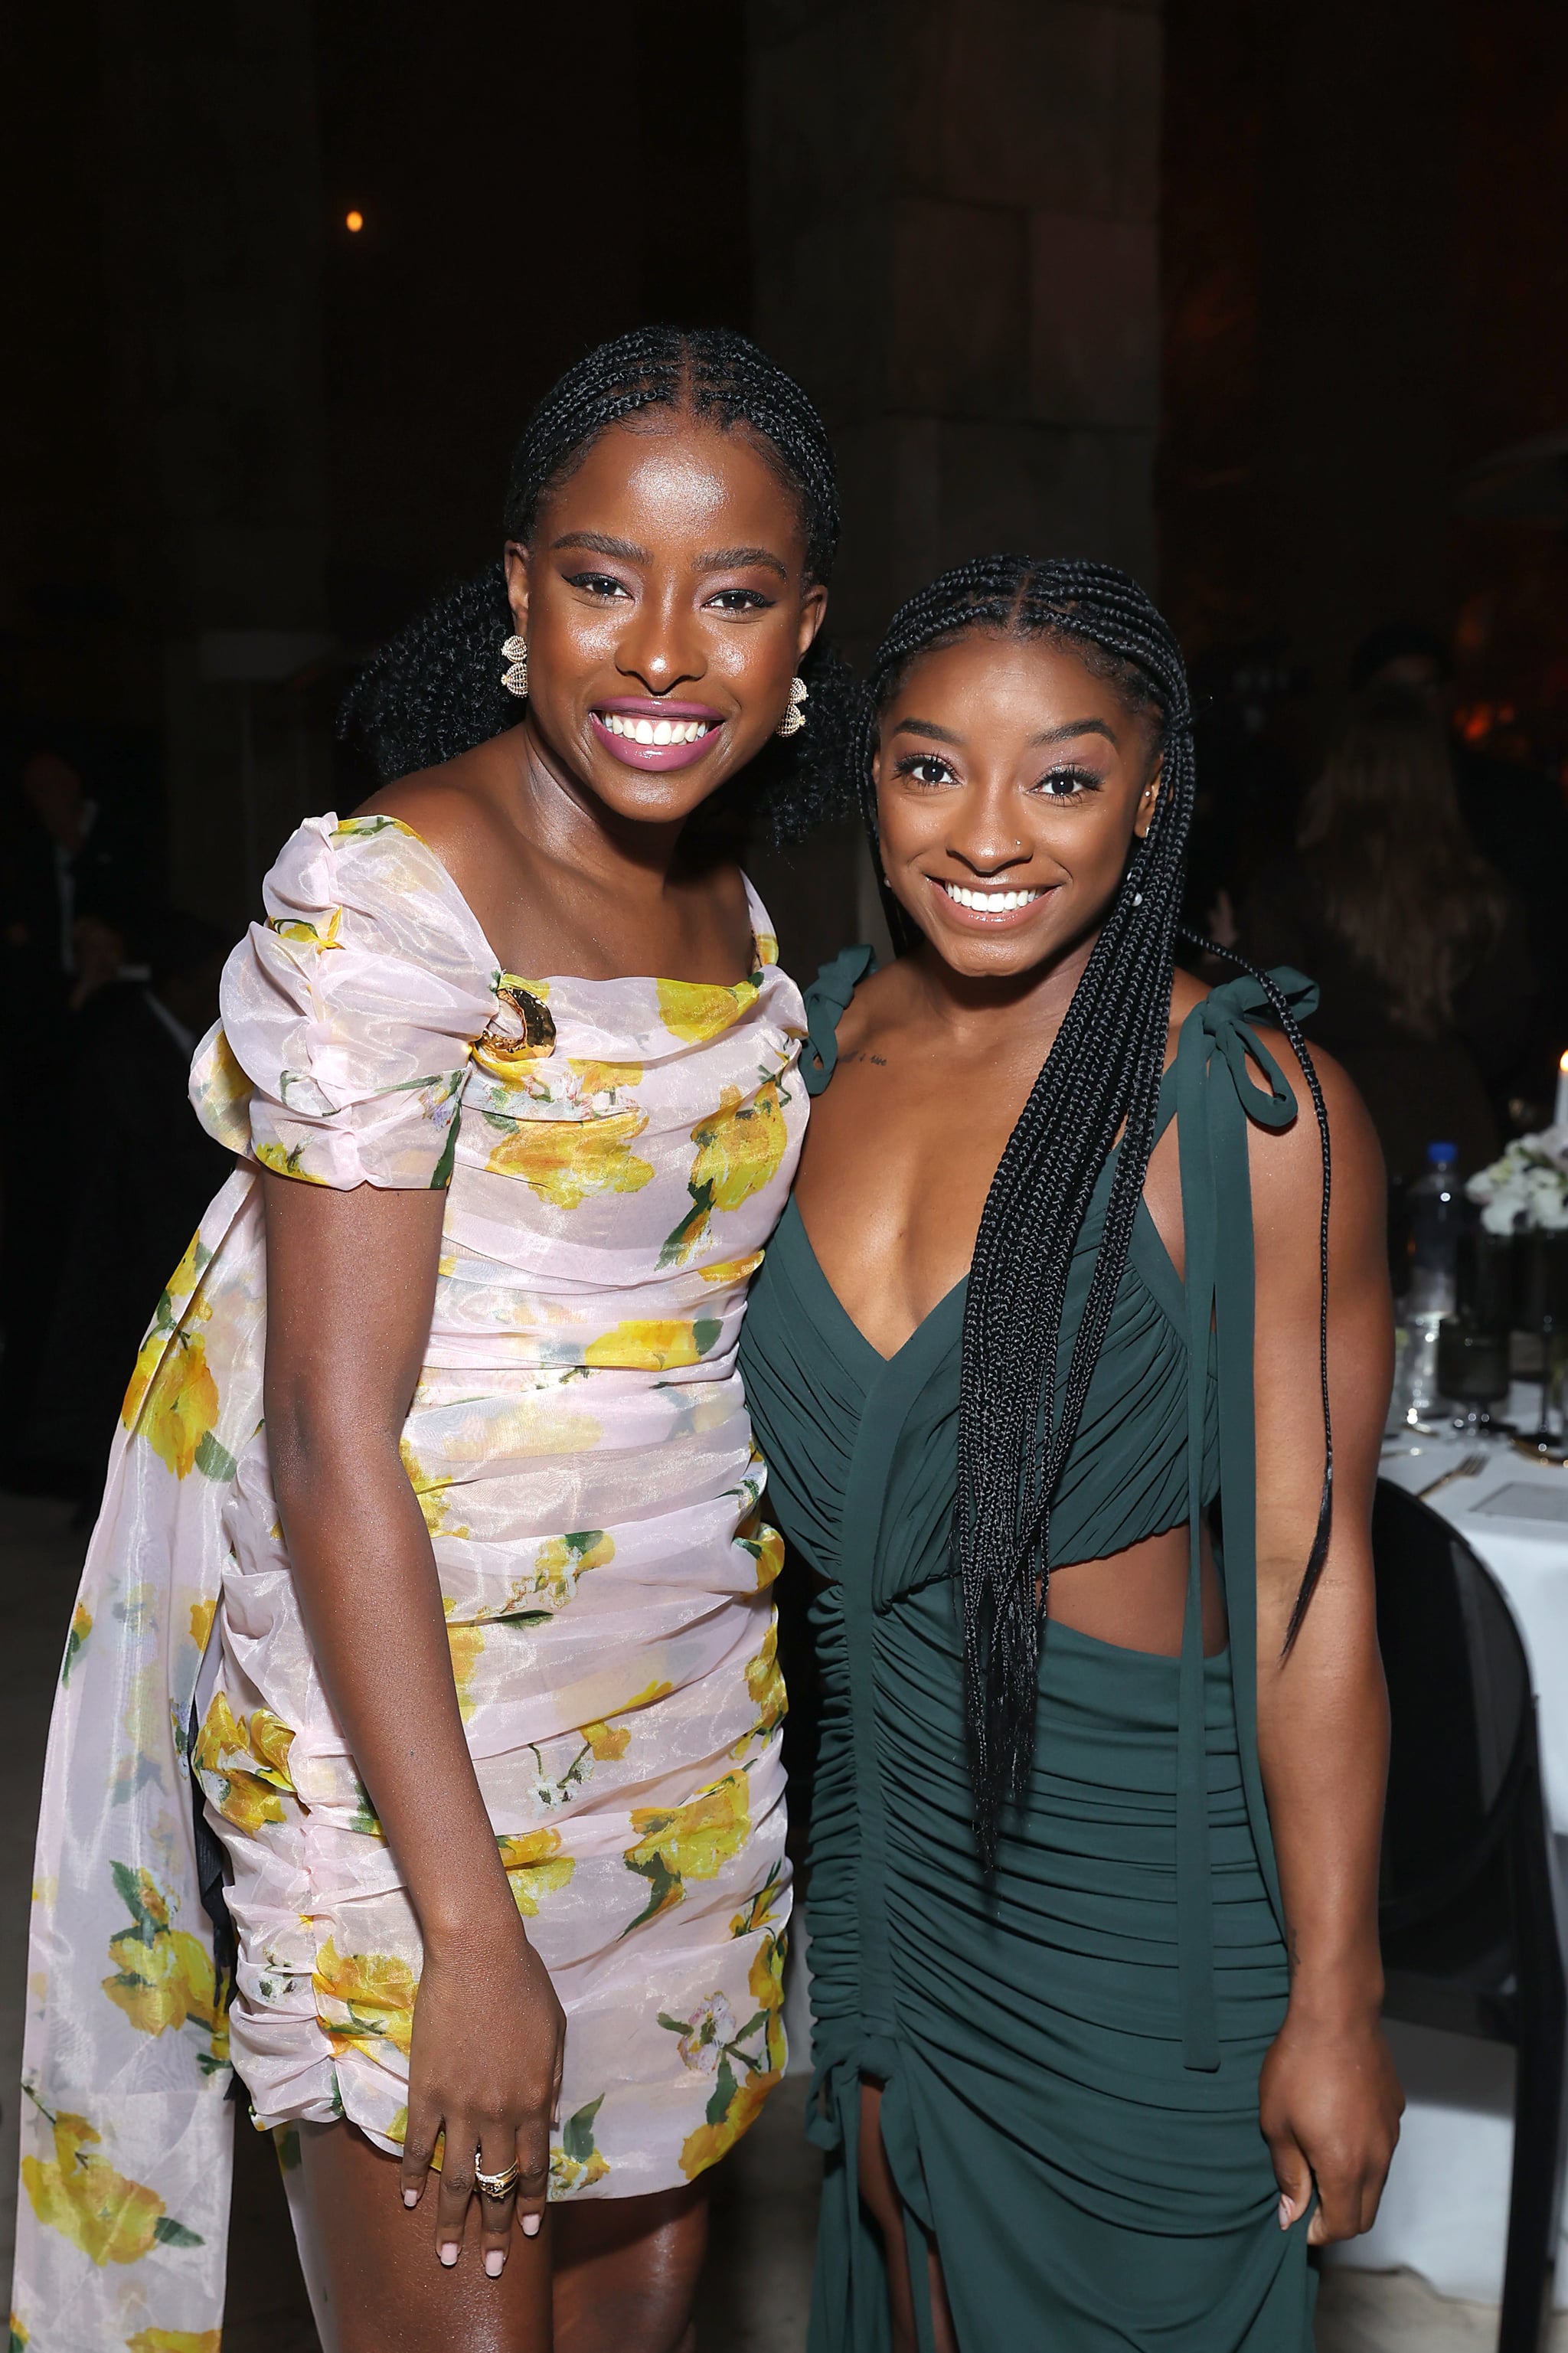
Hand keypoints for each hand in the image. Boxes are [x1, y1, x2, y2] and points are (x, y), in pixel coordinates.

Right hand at [400, 1901, 565, 2274]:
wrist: (478, 1954)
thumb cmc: (524, 1984)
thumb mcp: (555, 2034)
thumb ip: (550, 2083)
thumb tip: (547, 2123)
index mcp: (534, 2099)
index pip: (533, 2166)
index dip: (528, 2203)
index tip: (525, 2234)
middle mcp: (499, 2112)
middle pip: (496, 2183)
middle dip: (494, 2229)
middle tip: (489, 2266)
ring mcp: (459, 2105)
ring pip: (456, 2177)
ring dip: (451, 2221)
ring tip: (447, 2255)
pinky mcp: (425, 2090)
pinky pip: (418, 2144)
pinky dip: (412, 2176)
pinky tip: (408, 2201)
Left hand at [1259, 1998, 1401, 2244]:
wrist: (1336, 2014)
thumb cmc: (1298, 2066)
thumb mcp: (1277, 2123)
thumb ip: (1288, 2174)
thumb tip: (1292, 2213)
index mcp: (1347, 2168)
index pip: (1343, 2227)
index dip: (1318, 2234)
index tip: (1298, 2222)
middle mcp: (1378, 2159)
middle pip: (1365, 2213)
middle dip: (1338, 2218)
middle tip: (1307, 2201)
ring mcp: (1391, 2134)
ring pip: (1377, 2182)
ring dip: (1351, 2187)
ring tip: (1318, 2164)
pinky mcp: (1395, 2111)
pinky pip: (1382, 2149)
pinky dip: (1363, 2157)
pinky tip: (1336, 2129)